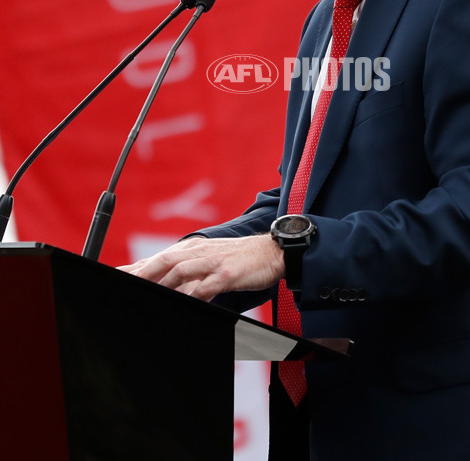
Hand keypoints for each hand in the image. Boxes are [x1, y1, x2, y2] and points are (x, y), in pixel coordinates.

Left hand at [118, 234, 284, 301]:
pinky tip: (185, 302)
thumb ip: (188, 272)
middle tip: (125, 284)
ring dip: (162, 283)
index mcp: (193, 249)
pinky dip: (193, 294)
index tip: (116, 275)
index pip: (159, 258)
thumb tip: (166, 286)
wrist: (271, 252)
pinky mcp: (228, 273)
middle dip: (143, 273)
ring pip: (181, 271)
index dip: (136, 267)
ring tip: (147, 293)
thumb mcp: (210, 260)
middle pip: (165, 260)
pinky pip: (207, 285)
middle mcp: (199, 252)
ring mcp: (213, 262)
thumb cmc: (239, 259)